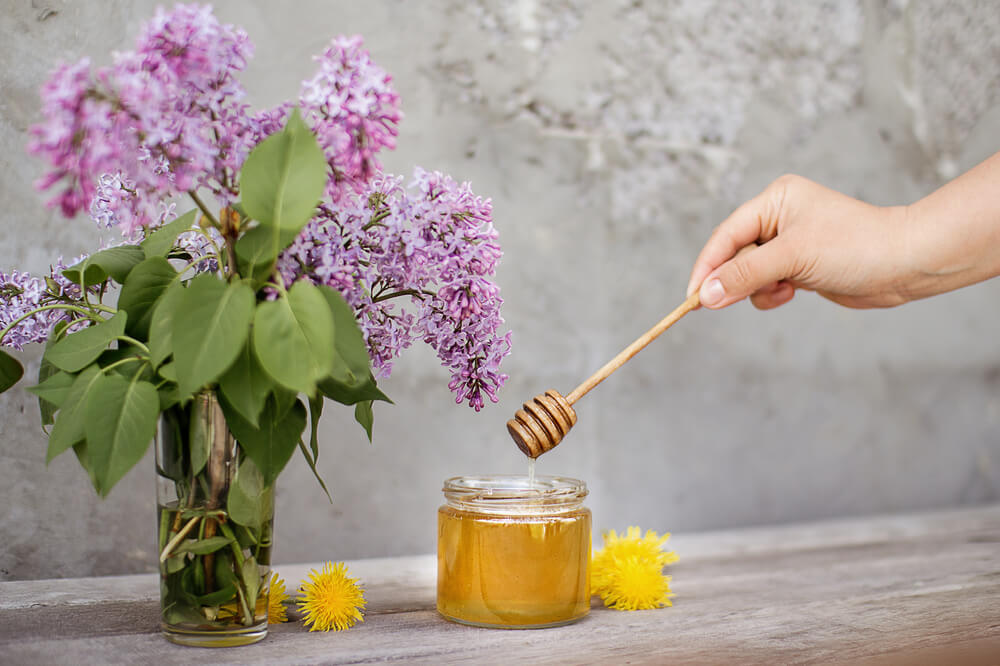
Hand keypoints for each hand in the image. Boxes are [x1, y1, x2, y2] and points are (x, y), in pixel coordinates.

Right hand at [687, 174, 913, 309]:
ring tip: (783, 291)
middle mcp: (778, 219)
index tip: (693, 297)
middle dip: (735, 279)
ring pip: (748, 274)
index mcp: (774, 201)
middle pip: (733, 255)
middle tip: (722, 304)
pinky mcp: (800, 266)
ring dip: (758, 289)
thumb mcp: (793, 257)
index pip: (725, 235)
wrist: (906, 264)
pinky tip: (793, 293)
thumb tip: (706, 295)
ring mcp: (789, 244)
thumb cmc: (856, 246)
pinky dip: (772, 294)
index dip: (706, 266)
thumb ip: (745, 274)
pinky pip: (767, 284)